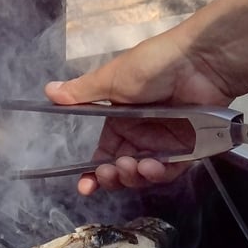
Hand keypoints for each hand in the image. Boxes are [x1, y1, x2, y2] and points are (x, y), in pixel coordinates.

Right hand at [45, 31, 232, 194]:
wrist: (200, 60)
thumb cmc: (153, 66)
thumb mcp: (112, 79)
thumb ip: (82, 93)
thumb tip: (47, 91)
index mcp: (121, 120)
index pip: (103, 154)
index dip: (92, 173)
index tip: (84, 187)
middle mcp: (141, 135)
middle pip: (121, 170)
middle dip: (112, 177)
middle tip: (110, 171)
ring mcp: (164, 144)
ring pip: (143, 175)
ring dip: (132, 176)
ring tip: (130, 166)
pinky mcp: (188, 150)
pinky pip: (169, 172)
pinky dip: (158, 174)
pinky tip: (152, 166)